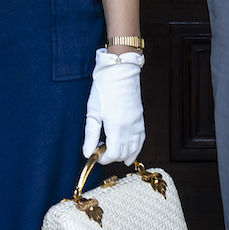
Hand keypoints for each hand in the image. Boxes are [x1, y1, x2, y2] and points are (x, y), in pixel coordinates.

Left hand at [84, 48, 146, 164]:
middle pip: (124, 154)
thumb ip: (90, 135)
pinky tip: (129, 149)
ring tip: (113, 152)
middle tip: (101, 150)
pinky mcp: (140, 119)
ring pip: (135, 149)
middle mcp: (130, 128)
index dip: (103, 158)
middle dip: (112, 157)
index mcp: (116, 127)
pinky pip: (141, 140)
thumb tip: (87, 153)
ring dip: (124, 154)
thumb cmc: (104, 88)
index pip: (113, 154)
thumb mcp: (93, 112)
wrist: (120, 71)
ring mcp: (137, 124)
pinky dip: (135, 147)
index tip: (95, 154)